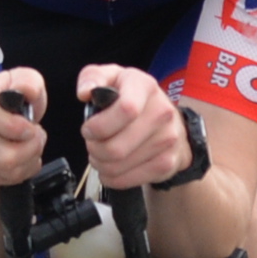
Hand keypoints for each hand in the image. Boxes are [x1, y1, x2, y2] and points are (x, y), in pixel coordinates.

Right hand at [0, 69, 51, 187]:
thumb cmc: (11, 102)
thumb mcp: (25, 82)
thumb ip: (29, 82)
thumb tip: (26, 90)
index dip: (14, 127)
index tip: (29, 127)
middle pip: (3, 155)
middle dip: (32, 149)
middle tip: (36, 138)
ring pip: (6, 171)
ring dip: (28, 162)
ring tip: (29, 148)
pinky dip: (18, 173)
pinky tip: (18, 160)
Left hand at [76, 64, 190, 187]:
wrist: (171, 123)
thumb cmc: (133, 99)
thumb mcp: (112, 78)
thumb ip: (92, 77)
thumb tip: (84, 93)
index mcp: (145, 86)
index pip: (126, 110)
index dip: (99, 126)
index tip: (89, 129)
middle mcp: (162, 111)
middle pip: (116, 147)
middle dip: (94, 149)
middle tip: (93, 144)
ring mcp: (168, 139)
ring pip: (118, 166)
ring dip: (101, 164)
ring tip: (101, 155)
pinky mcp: (167, 163)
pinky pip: (128, 180)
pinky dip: (112, 178)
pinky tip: (112, 168)